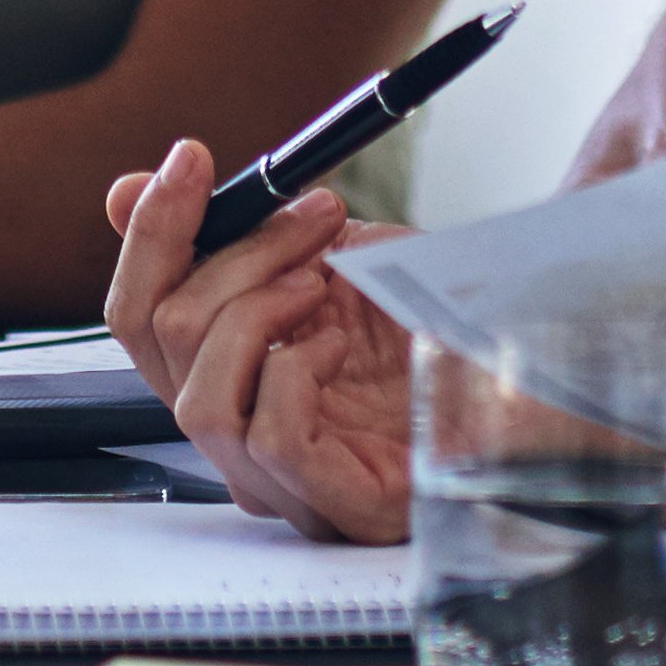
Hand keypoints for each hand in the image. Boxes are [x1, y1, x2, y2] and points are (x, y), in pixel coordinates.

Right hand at [99, 140, 415, 542]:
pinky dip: (296, 372)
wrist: (543, 354)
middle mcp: (244, 438)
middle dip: (230, 252)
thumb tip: (123, 192)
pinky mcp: (346, 507)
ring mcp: (290, 485)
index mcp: (231, 378)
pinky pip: (270, 440)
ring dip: (258, 309)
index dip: (152, 232)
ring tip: (326, 281)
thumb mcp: (325, 252)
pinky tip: (342, 343)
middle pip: (157, 345)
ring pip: (199, 400)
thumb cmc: (437, 316)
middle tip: (313, 213)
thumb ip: (229, 233)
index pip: (139, 317)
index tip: (191, 158)